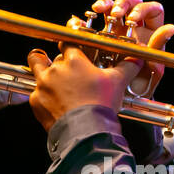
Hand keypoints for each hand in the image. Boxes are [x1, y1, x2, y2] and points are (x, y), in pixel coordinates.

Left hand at [26, 0, 173, 133]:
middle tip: (67, 72)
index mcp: (74, 60)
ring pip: (36, 68)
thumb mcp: (117, 83)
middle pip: (51, 56)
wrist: (86, 131)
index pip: (68, 42)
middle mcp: (55, 68)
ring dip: (42, 70)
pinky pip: (36, 93)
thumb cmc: (101, 105)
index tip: (72, 45)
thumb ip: (127, 67)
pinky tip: (54, 104)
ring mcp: (42, 84)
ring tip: (51, 80)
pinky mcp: (35, 101)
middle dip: (59, 62)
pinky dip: (43, 97)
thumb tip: (138, 59)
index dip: (71, 43)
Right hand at [86, 0, 173, 96]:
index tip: (133, 20)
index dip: (144, 10)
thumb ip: (158, 49)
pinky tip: (85, 19)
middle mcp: (134, 29)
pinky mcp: (99, 35)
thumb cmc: (140, 86)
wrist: (120, 99)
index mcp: (151, 34)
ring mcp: (116, 30)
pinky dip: (89, 16)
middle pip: (132, 2)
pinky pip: (94, 20)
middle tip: (115, 14)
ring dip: (106, 3)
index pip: (153, 11)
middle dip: (123, 3)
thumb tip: (170, 28)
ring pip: (113, 6)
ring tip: (99, 10)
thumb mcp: (152, 70)